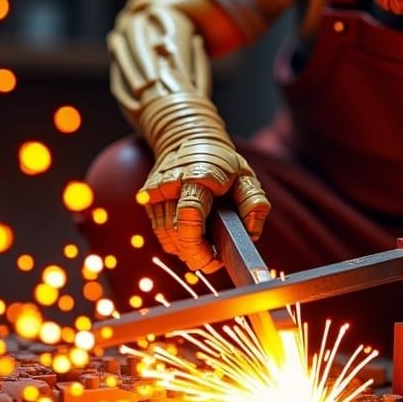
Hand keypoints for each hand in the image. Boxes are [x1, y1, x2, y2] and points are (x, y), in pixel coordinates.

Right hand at [138, 137, 269, 272]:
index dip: (198, 243)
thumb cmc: (222, 163)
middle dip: (193, 254)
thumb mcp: (246, 177)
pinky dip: (175, 242)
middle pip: (175, 231)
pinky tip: (190, 239)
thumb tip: (250, 233)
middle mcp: (173, 183)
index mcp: (199, 176)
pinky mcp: (148, 199)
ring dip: (185, 250)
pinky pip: (160, 232)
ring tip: (204, 250)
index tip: (214, 258)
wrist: (188, 140)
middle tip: (212, 261)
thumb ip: (254, 204)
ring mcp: (157, 191)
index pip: (190, 213)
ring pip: (166, 236)